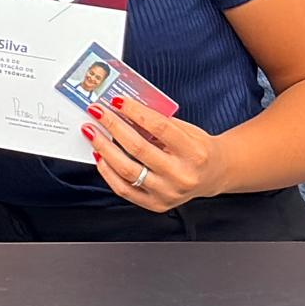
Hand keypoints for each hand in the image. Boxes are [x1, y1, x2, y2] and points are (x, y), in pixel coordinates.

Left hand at [89, 95, 221, 211]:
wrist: (212, 175)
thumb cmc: (197, 149)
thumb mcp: (187, 131)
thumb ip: (159, 122)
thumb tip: (124, 109)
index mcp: (194, 153)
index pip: (159, 127)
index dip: (135, 111)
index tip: (116, 101)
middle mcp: (182, 176)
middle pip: (138, 148)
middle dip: (113, 126)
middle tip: (97, 112)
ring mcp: (168, 193)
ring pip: (127, 170)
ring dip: (104, 148)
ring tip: (92, 132)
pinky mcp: (156, 205)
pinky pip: (124, 189)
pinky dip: (107, 172)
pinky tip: (100, 156)